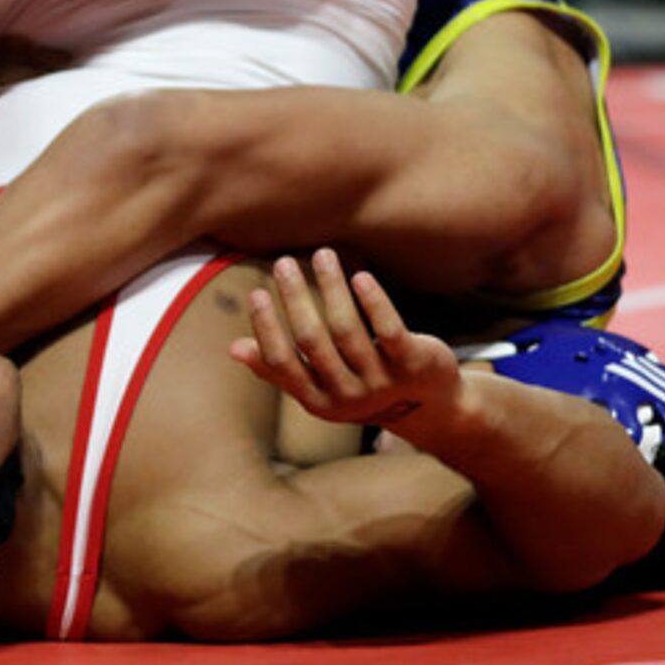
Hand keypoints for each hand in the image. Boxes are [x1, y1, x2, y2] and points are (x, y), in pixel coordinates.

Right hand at [231, 250, 461, 427]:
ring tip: (322, 256)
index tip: (256, 293)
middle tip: (283, 263)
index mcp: (319, 402)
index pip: (284, 364)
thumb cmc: (363, 387)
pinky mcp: (414, 364)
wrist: (431, 408)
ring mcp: (382, 382)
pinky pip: (389, 330)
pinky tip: (360, 276)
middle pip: (314, 342)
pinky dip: (373, 302)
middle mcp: (348, 396)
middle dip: (296, 299)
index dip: (267, 328)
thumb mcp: (321, 386)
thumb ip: (280, 369)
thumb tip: (233, 348)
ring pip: (349, 330)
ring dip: (332, 288)